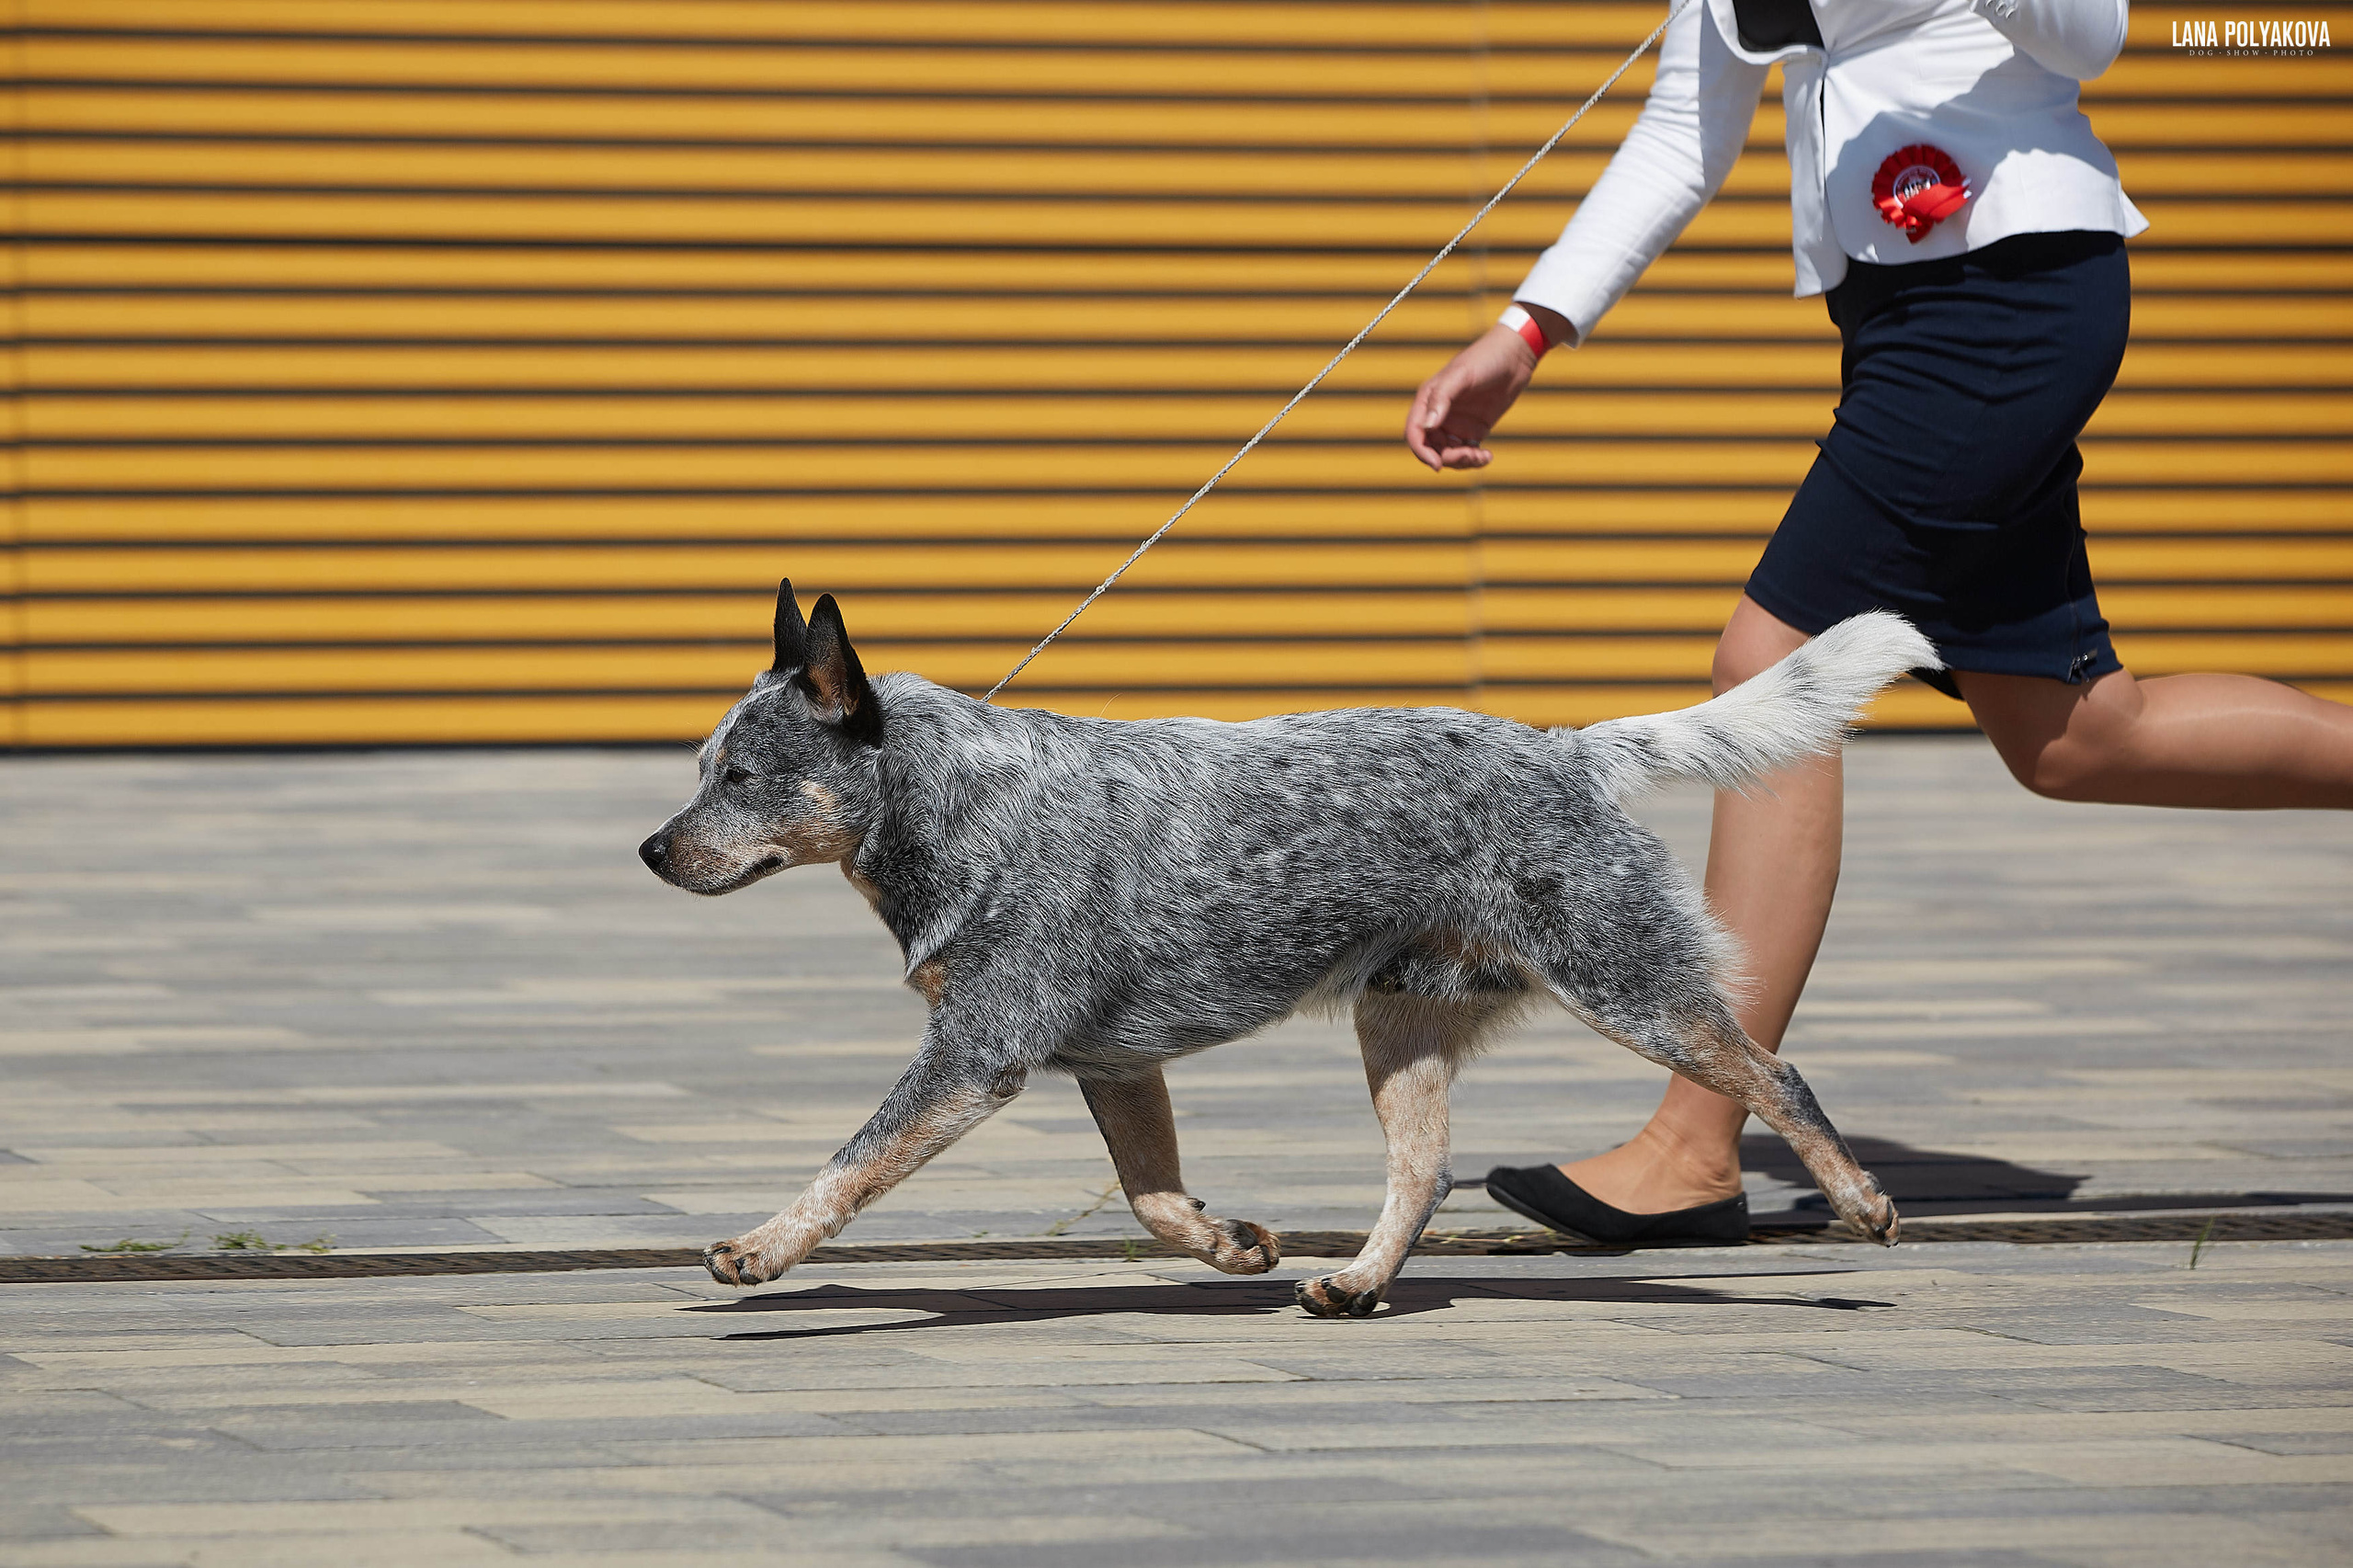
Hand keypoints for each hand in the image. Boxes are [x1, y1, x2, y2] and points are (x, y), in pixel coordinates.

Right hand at [1405, 308, 1567, 469]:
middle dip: (1446, 458)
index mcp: (1428, 400)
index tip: (1437, 464)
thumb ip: (1441, 399)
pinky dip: (1475, 460)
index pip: (1414, 432)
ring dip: (1462, 462)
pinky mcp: (1474, 430)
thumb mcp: (1461, 375)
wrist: (1515, 355)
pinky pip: (1468, 453)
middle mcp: (1439, 415)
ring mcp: (1456, 424)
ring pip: (1449, 455)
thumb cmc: (1485, 359)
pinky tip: (1488, 456)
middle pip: (1431, 449)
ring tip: (1481, 456)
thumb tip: (1426, 427)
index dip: (1421, 452)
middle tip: (1469, 455)